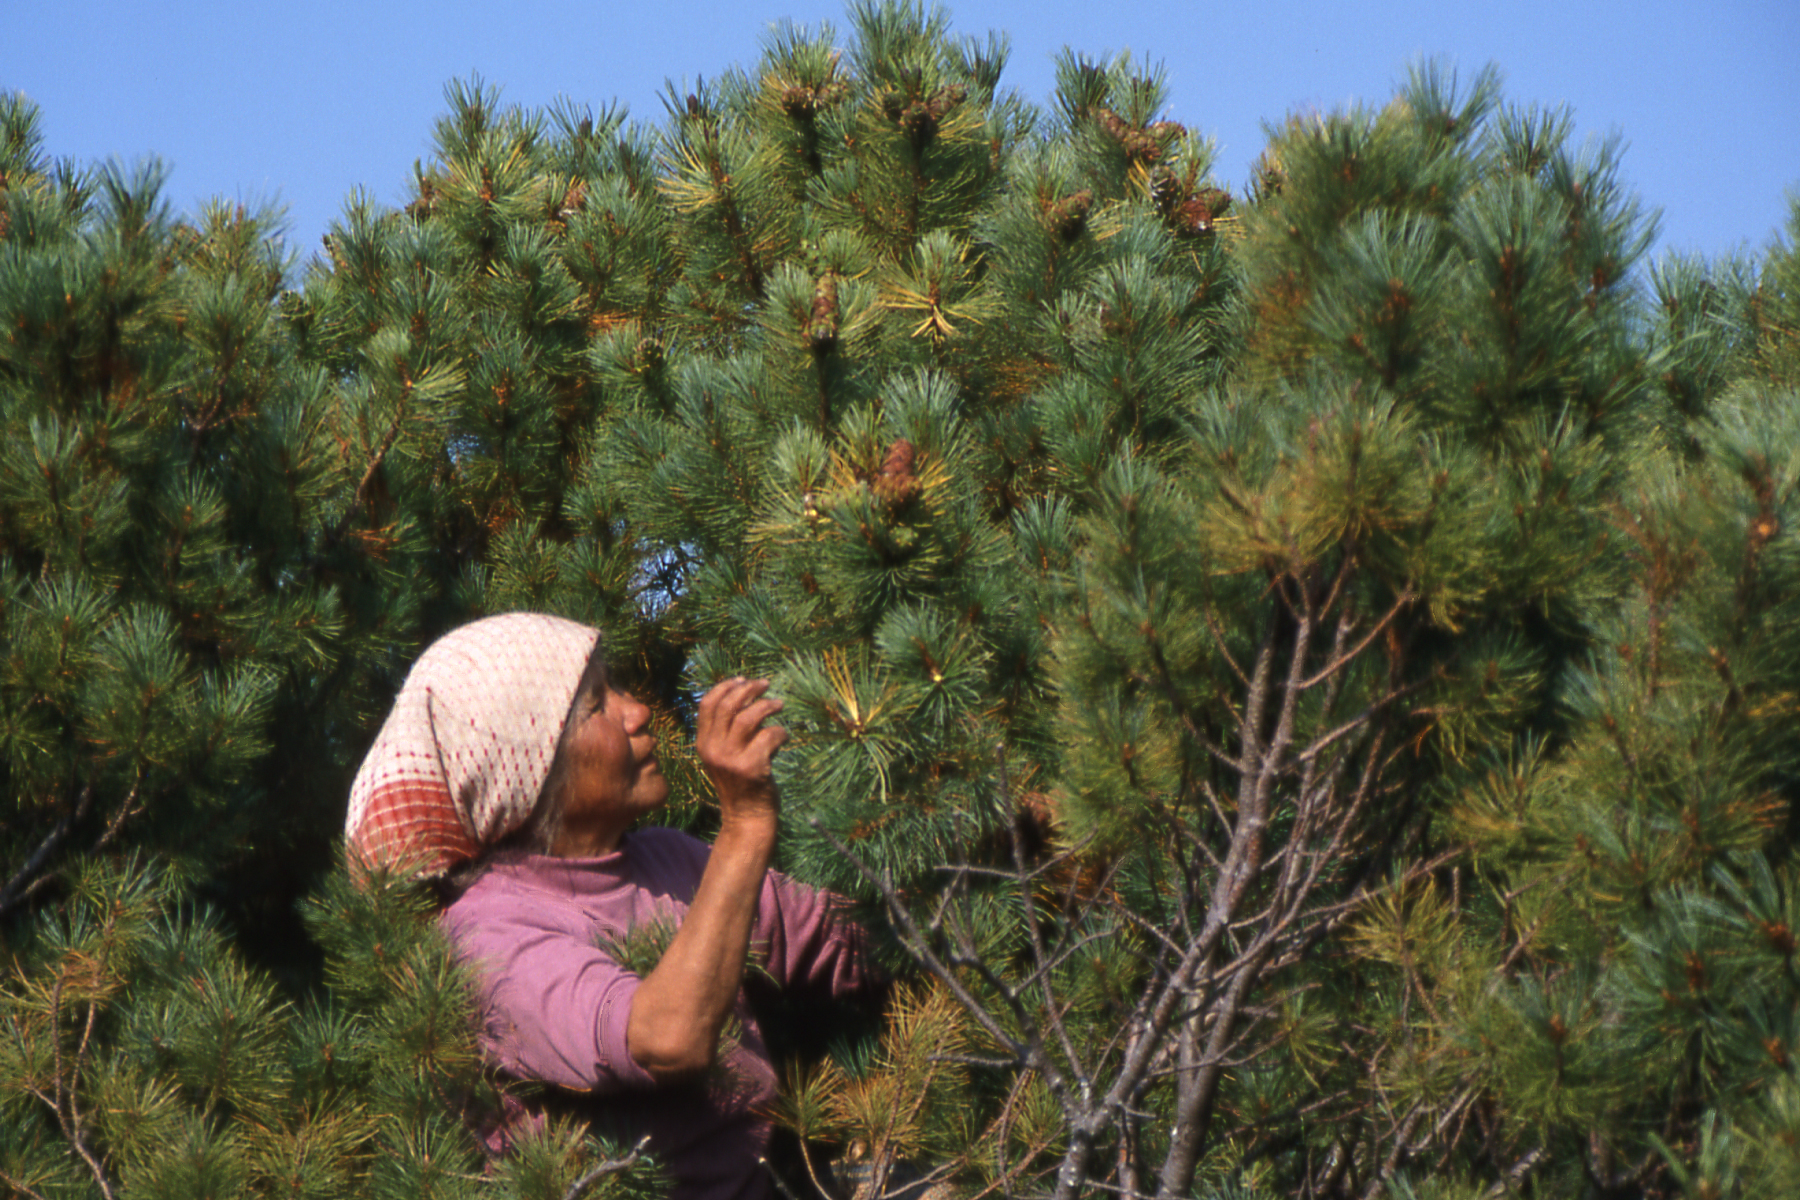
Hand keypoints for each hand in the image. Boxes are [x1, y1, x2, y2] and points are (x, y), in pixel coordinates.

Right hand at [695, 677, 787, 827]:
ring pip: (748, 717)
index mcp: (703, 743)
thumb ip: (727, 729)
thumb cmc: (740, 781)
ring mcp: (731, 759)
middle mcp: (713, 750)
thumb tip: (744, 692)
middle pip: (728, 705)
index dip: (726, 686)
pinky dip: (780, 732)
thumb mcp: (724, 755)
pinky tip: (783, 736)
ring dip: (767, 706)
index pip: (708, 704)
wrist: (747, 816)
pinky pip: (769, 736)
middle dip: (749, 689)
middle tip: (765, 685)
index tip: (743, 680)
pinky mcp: (752, 767)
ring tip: (779, 705)